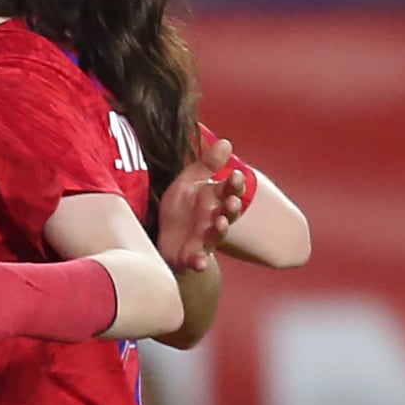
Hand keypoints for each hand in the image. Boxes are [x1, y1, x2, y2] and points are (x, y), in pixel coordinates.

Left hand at [157, 138, 245, 272]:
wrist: (168, 237)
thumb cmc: (182, 208)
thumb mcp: (189, 182)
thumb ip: (206, 164)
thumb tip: (226, 141)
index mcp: (215, 200)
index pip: (229, 190)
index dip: (234, 185)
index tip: (236, 175)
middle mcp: (214, 219)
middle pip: (228, 213)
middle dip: (232, 208)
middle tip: (233, 202)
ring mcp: (205, 238)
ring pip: (217, 235)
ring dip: (220, 230)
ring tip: (220, 222)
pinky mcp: (192, 256)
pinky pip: (197, 260)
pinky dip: (200, 262)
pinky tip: (200, 263)